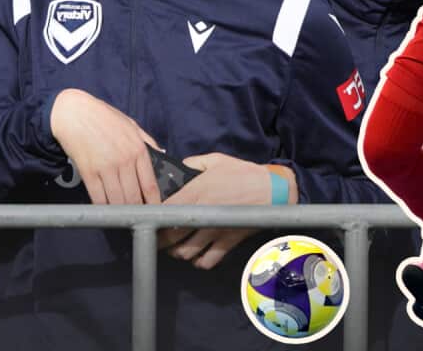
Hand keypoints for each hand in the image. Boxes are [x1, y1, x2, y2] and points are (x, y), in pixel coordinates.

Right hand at [49, 89, 162, 204]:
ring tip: (121, 214)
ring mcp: (106, 167)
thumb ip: (148, 141)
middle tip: (136, 216)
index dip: (153, 203)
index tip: (153, 211)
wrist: (74, 113)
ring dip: (120, 211)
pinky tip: (105, 207)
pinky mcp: (88, 172)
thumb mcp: (131, 125)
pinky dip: (103, 207)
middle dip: (136, 210)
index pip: (150, 185)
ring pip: (117, 201)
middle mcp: (124, 160)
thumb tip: (162, 154)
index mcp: (138, 149)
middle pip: (134, 197)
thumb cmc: (104, 118)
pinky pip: (98, 198)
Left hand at [157, 153, 283, 268]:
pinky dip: (198, 261)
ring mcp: (214, 231)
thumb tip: (178, 167)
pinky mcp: (227, 242)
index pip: (163, 211)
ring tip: (175, 246)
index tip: (150, 216)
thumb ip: (193, 163)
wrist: (272, 189)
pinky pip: (207, 261)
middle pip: (169, 237)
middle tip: (158, 235)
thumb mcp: (216, 160)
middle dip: (160, 239)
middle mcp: (202, 215)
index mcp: (195, 193)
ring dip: (176, 252)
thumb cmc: (243, 174)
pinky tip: (196, 254)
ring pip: (185, 252)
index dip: (153, 216)